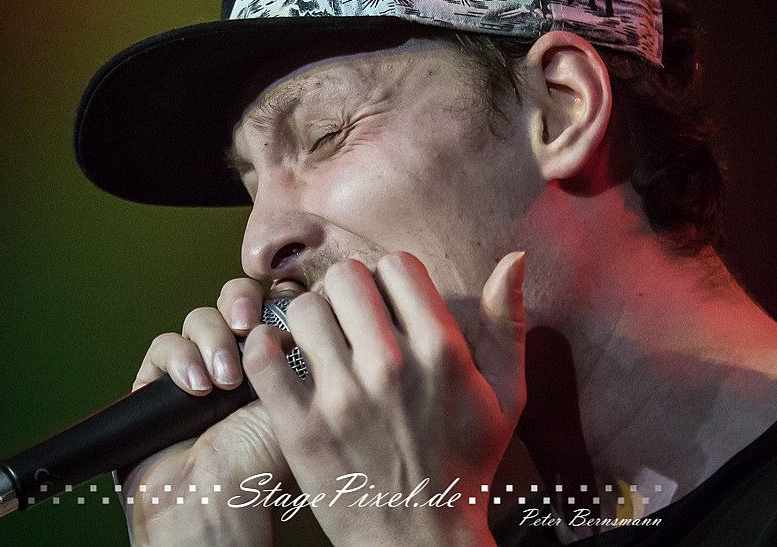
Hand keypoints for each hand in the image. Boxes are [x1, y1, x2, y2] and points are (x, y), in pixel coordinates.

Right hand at [119, 278, 288, 546]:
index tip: (282, 309)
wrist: (214, 500)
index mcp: (273, 359)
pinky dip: (180, 359)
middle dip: (239, 303)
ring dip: (212, 340)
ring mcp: (196, 368)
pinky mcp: (157, 381)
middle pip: (234, 300)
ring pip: (200, 317)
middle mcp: (235, 358)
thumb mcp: (298, 399)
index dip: (274, 297)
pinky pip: (164, 345)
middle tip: (246, 323)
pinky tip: (196, 387)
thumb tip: (306, 306)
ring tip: (223, 380)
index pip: (272, 304)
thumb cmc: (263, 462)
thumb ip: (302, 351)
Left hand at [242, 251, 526, 545]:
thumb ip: (507, 323)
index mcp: (442, 351)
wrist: (422, 540)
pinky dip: (265, 349)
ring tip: (320, 345)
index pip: (397, 265)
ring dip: (309, 321)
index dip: (390, 280)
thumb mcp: (506, 396)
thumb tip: (513, 257)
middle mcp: (391, 367)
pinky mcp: (300, 427)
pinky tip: (284, 361)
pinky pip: (262, 356)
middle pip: (346, 276)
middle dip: (347, 293)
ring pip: (303, 309)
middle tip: (350, 322)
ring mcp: (342, 398)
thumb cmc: (466, 464)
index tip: (388, 307)